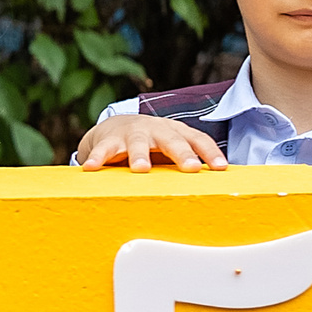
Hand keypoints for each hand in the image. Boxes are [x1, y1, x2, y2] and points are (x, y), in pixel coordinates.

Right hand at [75, 114, 227, 172]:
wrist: (116, 126)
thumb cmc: (152, 144)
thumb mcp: (172, 148)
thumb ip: (189, 161)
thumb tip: (220, 185)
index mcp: (176, 132)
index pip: (198, 139)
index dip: (210, 152)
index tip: (221, 168)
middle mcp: (156, 130)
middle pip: (172, 140)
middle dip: (182, 153)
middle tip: (191, 168)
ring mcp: (132, 134)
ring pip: (138, 143)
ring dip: (140, 155)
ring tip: (141, 169)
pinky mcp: (109, 140)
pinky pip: (104, 150)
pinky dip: (98, 158)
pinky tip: (91, 167)